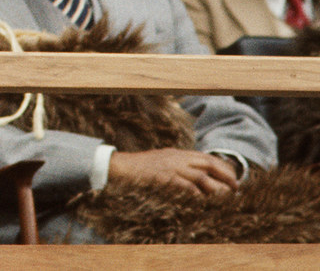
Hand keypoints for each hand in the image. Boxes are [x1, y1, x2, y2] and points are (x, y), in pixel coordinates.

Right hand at [107, 148, 237, 195]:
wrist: (121, 167)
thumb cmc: (141, 168)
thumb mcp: (162, 161)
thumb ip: (178, 165)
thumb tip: (196, 178)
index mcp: (177, 154)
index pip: (206, 157)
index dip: (223, 167)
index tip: (233, 178)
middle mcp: (177, 158)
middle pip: (208, 164)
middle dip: (225, 177)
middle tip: (235, 189)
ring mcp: (171, 168)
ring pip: (202, 177)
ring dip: (216, 188)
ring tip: (224, 198)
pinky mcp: (165, 179)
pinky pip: (187, 187)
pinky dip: (198, 195)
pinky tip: (204, 202)